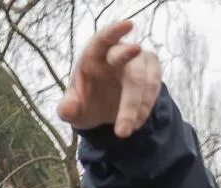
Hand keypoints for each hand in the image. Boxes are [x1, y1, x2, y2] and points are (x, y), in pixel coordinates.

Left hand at [58, 20, 161, 136]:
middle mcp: (119, 53)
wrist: (102, 110)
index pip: (104, 38)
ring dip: (137, 106)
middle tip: (132, 67)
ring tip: (124, 131)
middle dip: (130, 84)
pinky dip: (144, 109)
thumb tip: (66, 110)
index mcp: (94, 54)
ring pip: (146, 79)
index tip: (128, 25)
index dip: (115, 31)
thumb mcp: (73, 109)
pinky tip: (134, 124)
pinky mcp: (151, 74)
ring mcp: (138, 62)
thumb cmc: (85, 101)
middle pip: (130, 63)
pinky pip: (154, 90)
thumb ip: (68, 108)